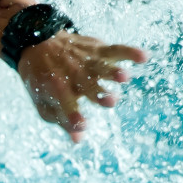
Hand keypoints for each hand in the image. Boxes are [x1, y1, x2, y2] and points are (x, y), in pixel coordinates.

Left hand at [17, 31, 147, 142]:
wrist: (39, 43)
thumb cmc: (43, 81)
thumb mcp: (44, 103)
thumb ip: (62, 120)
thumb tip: (78, 139)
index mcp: (54, 88)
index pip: (63, 102)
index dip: (72, 114)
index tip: (82, 124)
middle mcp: (71, 73)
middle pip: (87, 85)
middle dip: (99, 93)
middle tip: (111, 101)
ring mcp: (85, 60)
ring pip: (102, 66)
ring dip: (113, 72)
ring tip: (124, 77)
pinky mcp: (97, 49)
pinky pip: (115, 50)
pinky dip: (129, 52)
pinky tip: (144, 57)